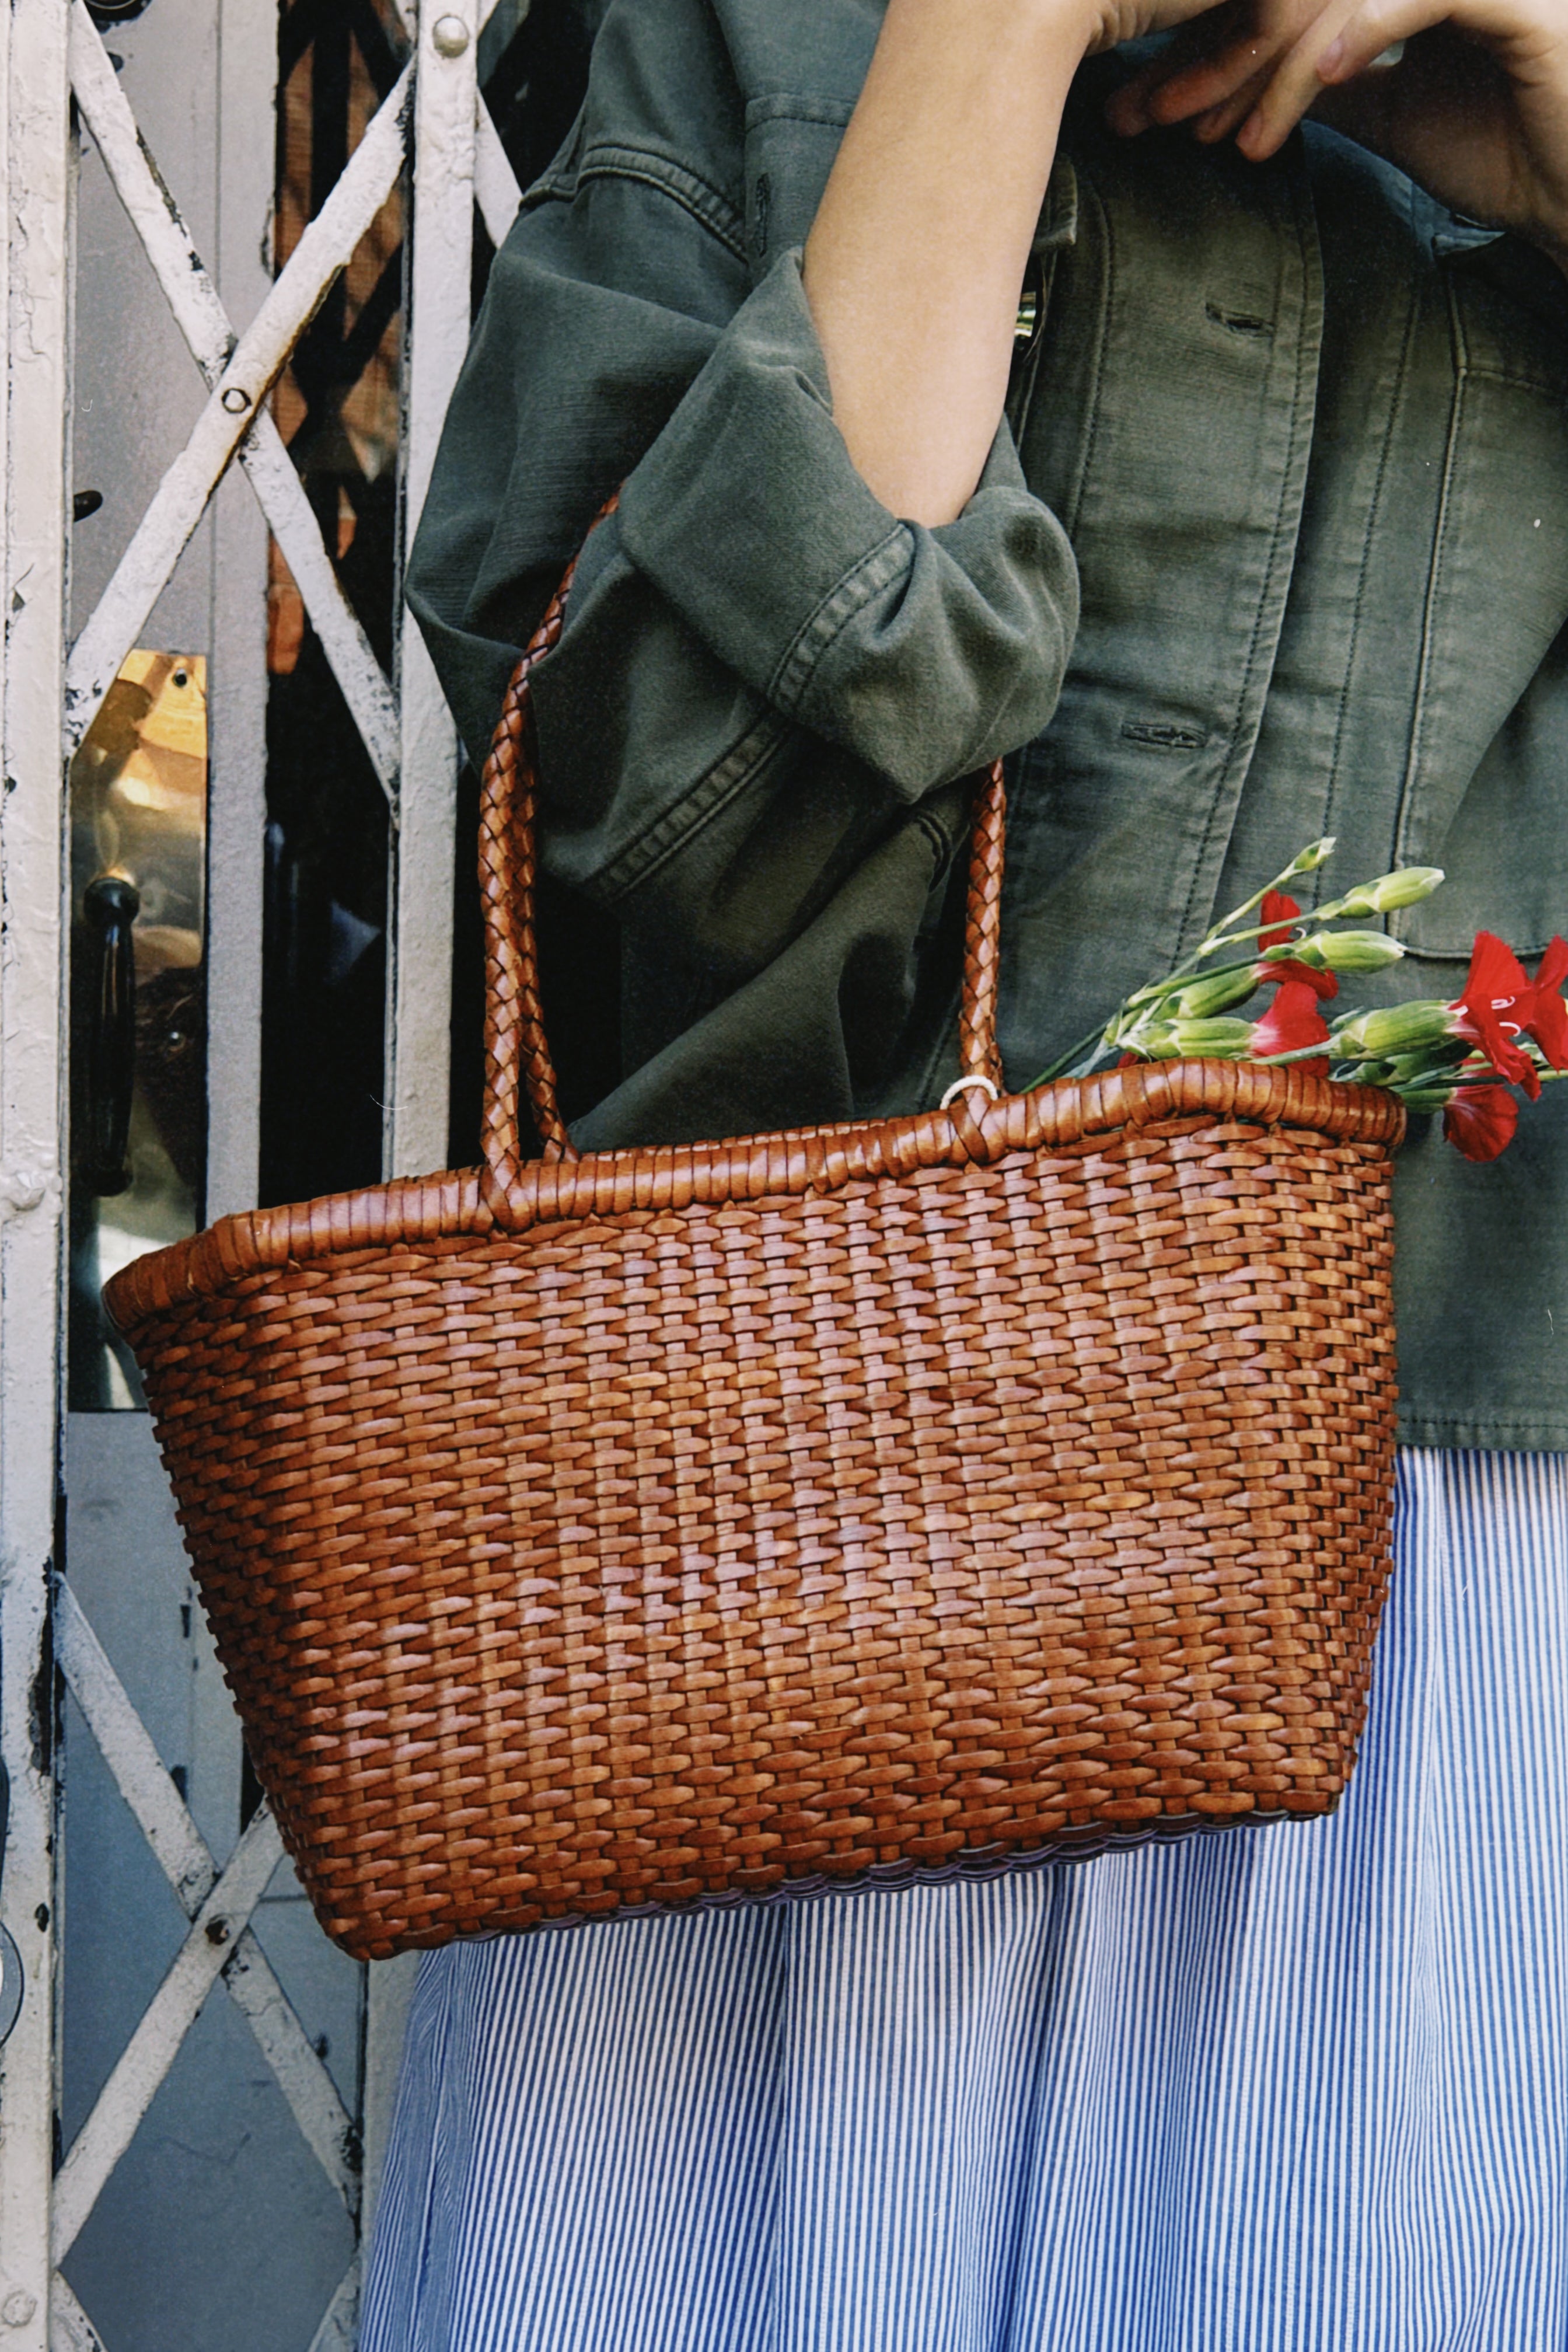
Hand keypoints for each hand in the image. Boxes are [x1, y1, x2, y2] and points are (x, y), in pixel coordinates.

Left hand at [1106, 0, 1567, 271]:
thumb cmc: (1506, 146)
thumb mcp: (1393, 112)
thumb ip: (1330, 83)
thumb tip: (1251, 84)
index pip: (1286, 1)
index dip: (1212, 49)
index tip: (1153, 106)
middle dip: (1217, 55)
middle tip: (1156, 116)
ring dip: (1272, 63)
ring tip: (1234, 134)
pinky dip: (1358, 33)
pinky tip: (1315, 83)